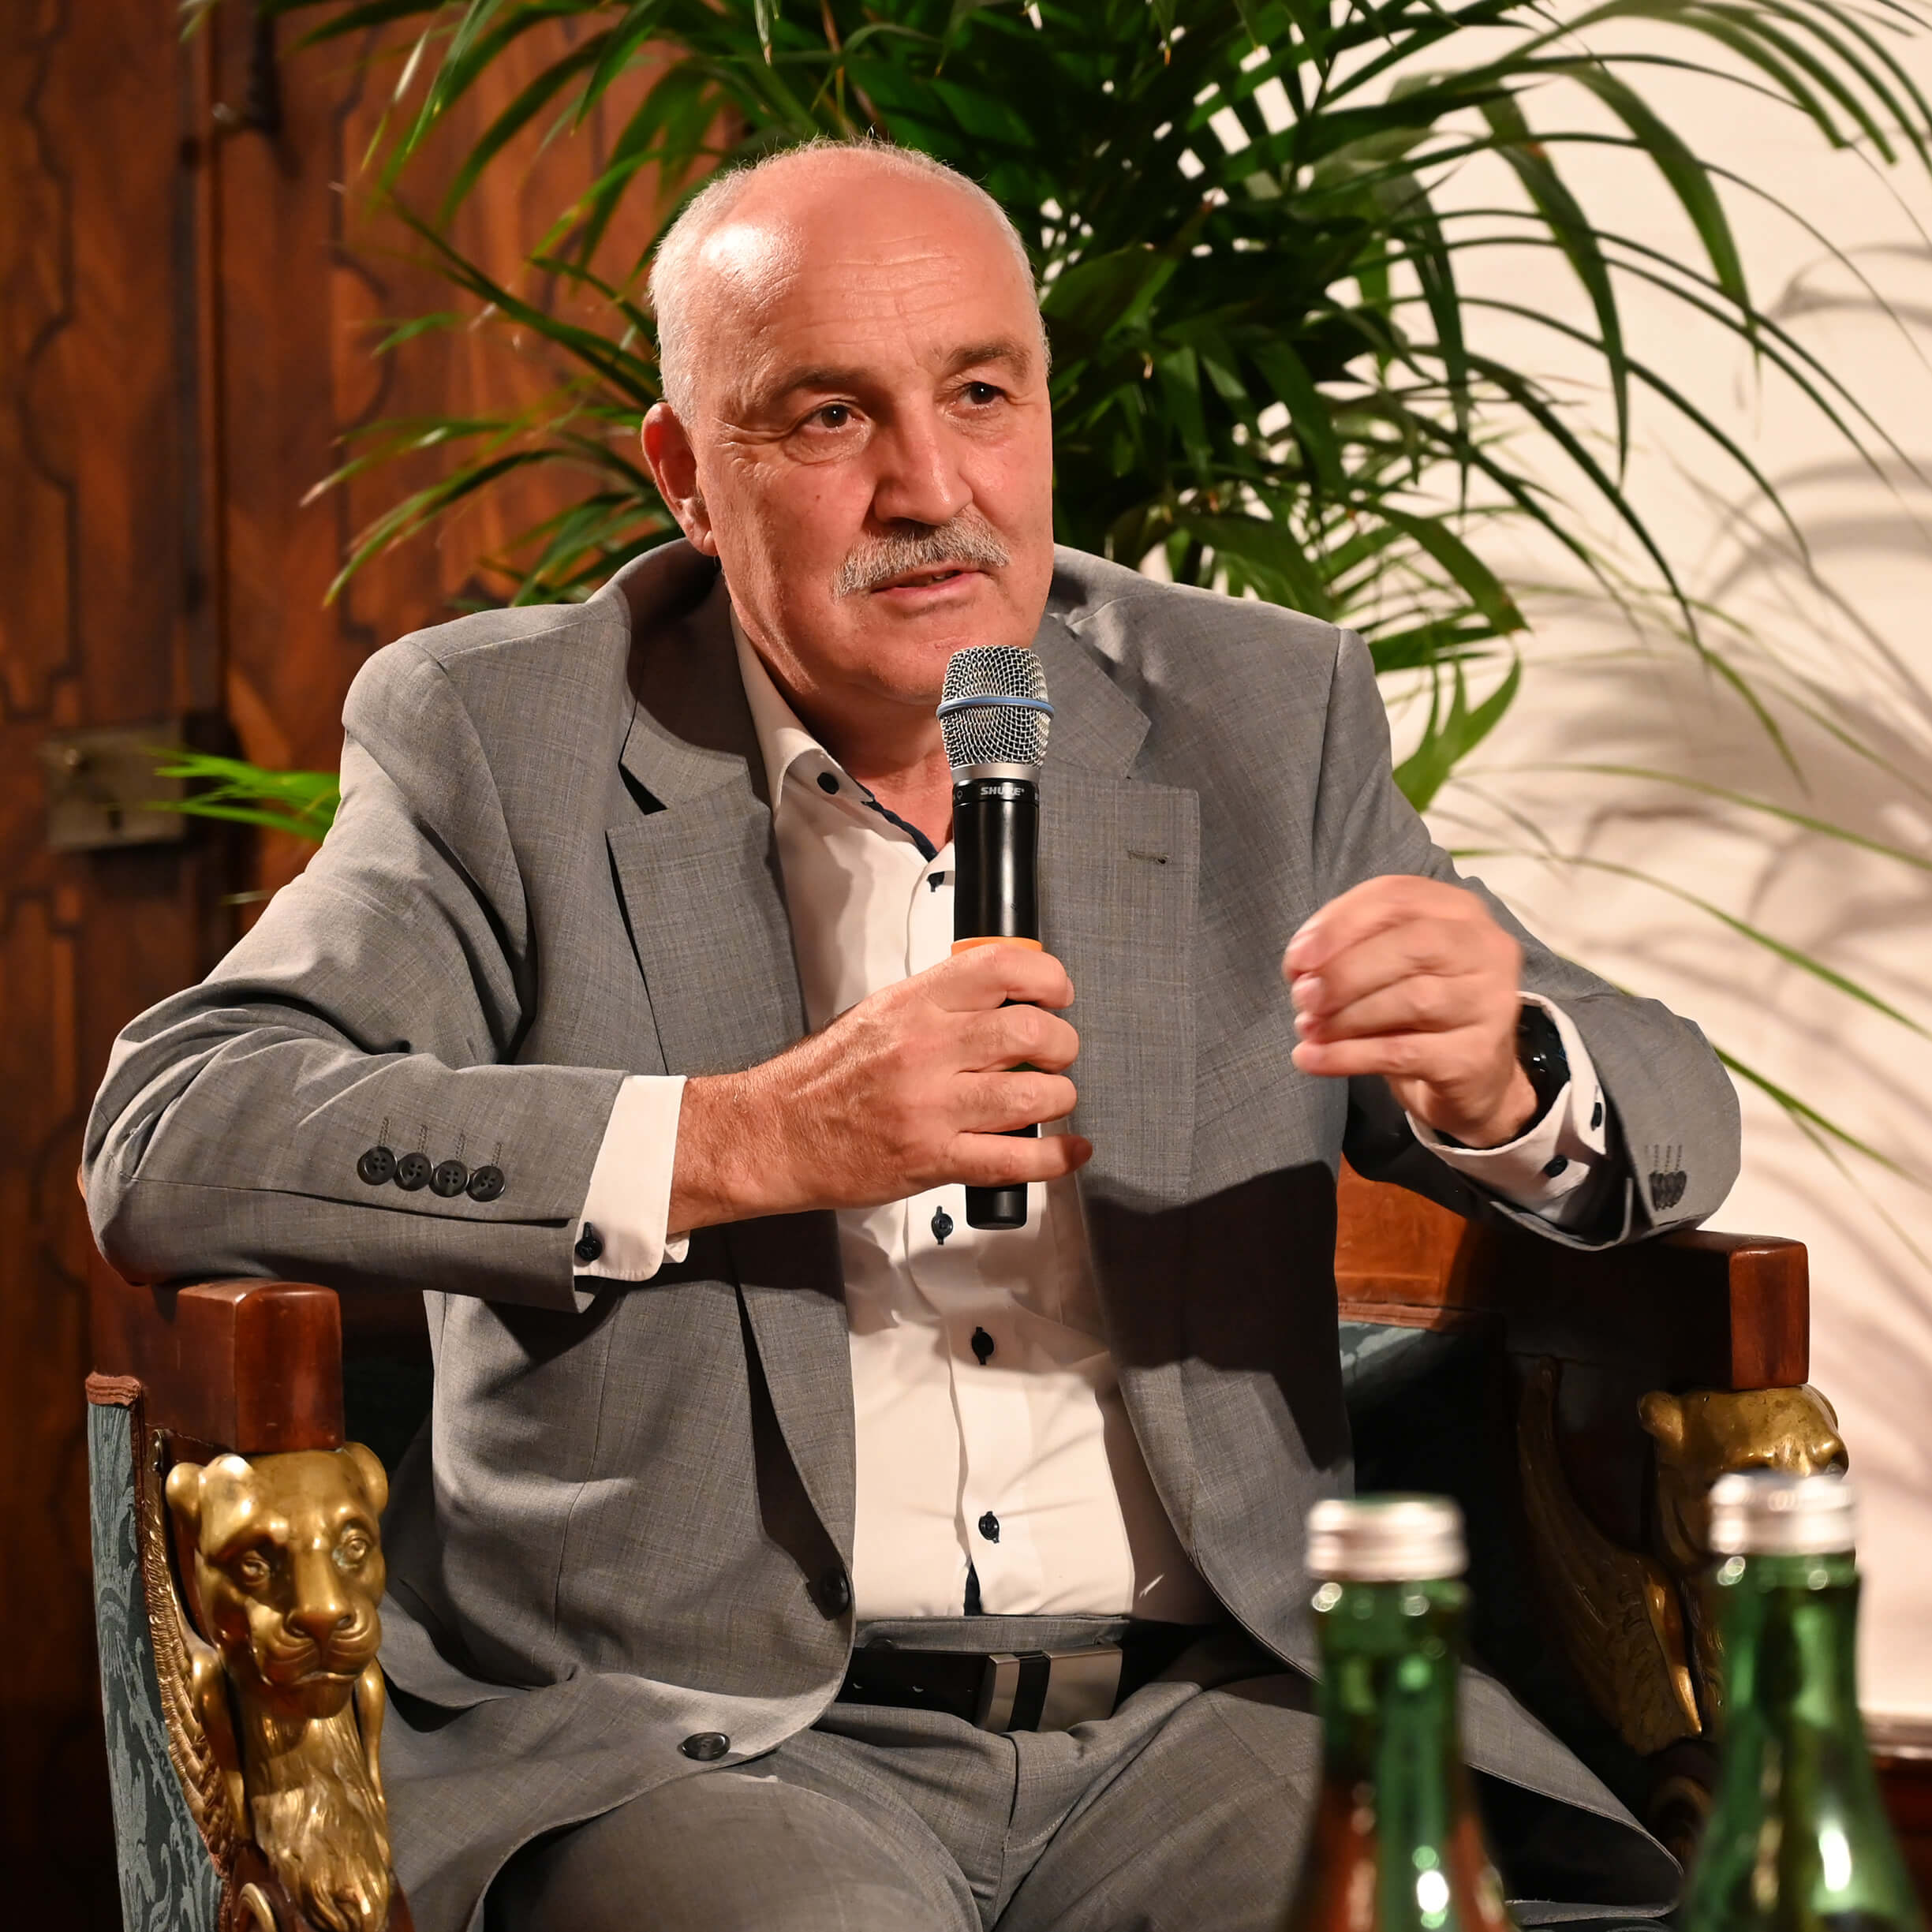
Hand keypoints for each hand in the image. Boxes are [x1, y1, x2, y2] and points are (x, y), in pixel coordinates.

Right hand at [670, 943, 1090, 1227]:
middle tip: (1056, 1053)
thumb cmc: (824, 1078)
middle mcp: (926, 1050)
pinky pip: (1016, 1160)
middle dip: (1061, 1044)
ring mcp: (931, 1108)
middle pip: (1031, 1031)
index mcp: (914, 1004)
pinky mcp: (934, 1160)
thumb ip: (940, 1004)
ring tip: (1051, 1098)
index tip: (1058, 994)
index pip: (1003, 967)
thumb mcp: (879, 1014)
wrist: (774, 1133)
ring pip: (1034, 1096)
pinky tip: (1067, 1148)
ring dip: (1059, 1096)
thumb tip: (1006, 999)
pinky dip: (1056, 1157)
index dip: (1049, 978)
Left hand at [1283, 875, 1537, 1148]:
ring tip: (1307, 1029)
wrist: (1472, 1076)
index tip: (1296, 959)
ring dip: (1344, 1016)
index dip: (1337, 925)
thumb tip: (1300, 968)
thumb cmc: (1420, 1009)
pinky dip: (1348, 1055)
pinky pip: (1404, 1052)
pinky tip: (1312, 1058)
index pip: (1395, 897)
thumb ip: (1348, 951)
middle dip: (1344, 971)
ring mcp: (1489, 1003)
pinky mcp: (1477, 1056)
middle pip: (1411, 945)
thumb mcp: (1387, 968)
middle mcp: (1486, 949)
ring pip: (1412, 999)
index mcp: (1459, 911)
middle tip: (1302, 997)